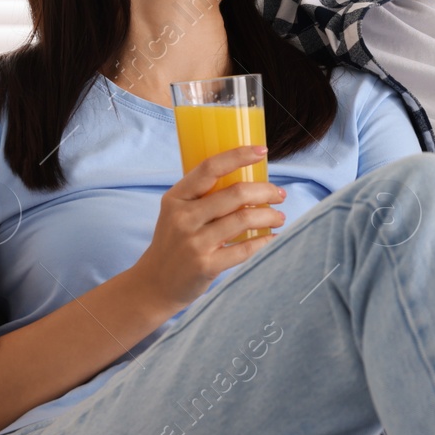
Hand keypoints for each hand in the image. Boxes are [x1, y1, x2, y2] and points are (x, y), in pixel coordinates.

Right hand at [130, 145, 287, 312]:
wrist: (154, 283)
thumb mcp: (177, 213)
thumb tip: (249, 178)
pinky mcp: (205, 265)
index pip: (210, 168)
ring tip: (279, 217)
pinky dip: (265, 241)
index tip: (262, 151)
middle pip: (235, 194)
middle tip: (280, 195)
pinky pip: (244, 249)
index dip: (238, 156)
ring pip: (244, 219)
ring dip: (269, 216)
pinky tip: (273, 238)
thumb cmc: (174, 242)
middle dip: (266, 191)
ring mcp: (194, 242)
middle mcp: (183, 218)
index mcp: (176, 198)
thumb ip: (203, 196)